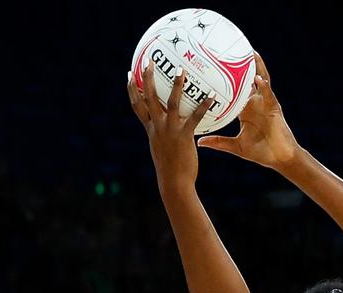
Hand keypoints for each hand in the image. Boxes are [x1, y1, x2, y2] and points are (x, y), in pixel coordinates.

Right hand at [127, 63, 213, 187]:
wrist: (174, 181)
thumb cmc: (171, 168)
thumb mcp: (162, 149)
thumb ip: (163, 136)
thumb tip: (168, 130)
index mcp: (150, 129)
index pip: (137, 105)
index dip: (132, 89)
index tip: (130, 74)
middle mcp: (157, 126)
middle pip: (148, 97)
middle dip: (147, 78)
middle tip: (149, 61)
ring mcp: (169, 130)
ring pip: (171, 103)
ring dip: (176, 85)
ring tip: (181, 70)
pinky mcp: (184, 135)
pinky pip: (195, 117)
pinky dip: (203, 106)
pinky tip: (212, 97)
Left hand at [197, 54, 298, 169]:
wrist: (280, 159)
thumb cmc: (261, 152)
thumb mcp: (236, 146)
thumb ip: (218, 142)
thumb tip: (199, 142)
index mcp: (245, 111)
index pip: (234, 91)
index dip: (226, 79)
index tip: (212, 68)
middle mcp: (255, 103)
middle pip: (248, 80)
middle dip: (243, 66)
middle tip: (231, 50)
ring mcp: (265, 104)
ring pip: (261, 80)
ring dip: (257, 67)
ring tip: (250, 52)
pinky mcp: (274, 108)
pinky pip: (268, 94)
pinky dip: (263, 86)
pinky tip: (257, 78)